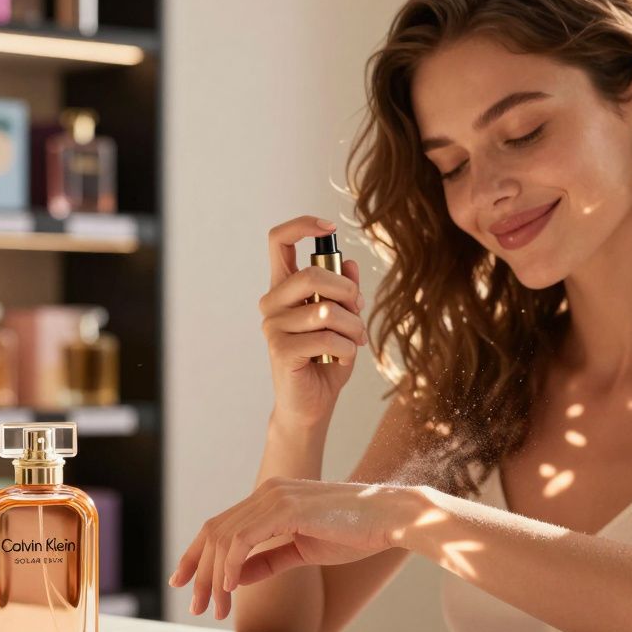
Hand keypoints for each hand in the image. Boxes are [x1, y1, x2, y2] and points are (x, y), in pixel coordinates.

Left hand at [168, 478, 418, 619]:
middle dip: (198, 570)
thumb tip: (238, 576)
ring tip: (215, 608)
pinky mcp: (287, 509)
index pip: (221, 525)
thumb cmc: (354, 533)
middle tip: (194, 605)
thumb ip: (269, 559)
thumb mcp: (303, 550)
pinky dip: (232, 566)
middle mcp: (267, 491)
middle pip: (214, 530)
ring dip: (214, 578)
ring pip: (225, 538)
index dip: (197, 554)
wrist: (390, 518)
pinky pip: (244, 540)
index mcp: (271, 497)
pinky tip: (231, 589)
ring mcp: (275, 497)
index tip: (183, 582)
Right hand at [261, 216, 367, 427]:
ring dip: (353, 326)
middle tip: (358, 311)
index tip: (329, 228)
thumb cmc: (326, 359)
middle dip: (347, 291)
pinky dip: (346, 347)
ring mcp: (273, 325)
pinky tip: (343, 356)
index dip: (302, 225)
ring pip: (326, 310)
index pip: (279, 240)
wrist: (312, 406)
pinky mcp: (280, 349)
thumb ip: (345, 292)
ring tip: (356, 340)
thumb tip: (349, 263)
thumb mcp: (343, 320)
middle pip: (312, 273)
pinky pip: (326, 337)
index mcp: (284, 287)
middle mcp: (272, 302)